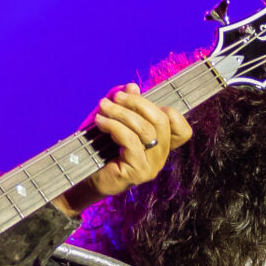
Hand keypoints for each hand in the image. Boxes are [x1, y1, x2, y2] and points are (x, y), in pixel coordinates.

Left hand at [53, 85, 189, 214]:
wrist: (82, 178)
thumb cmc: (98, 149)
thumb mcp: (112, 120)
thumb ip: (123, 104)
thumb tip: (132, 87)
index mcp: (161, 145)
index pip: (182, 129)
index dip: (166, 110)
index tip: (138, 101)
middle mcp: (161, 157)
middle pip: (162, 121)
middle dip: (137, 103)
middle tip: (116, 97)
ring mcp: (152, 166)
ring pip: (146, 130)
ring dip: (121, 113)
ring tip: (103, 107)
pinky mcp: (138, 172)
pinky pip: (131, 141)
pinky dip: (114, 126)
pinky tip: (100, 122)